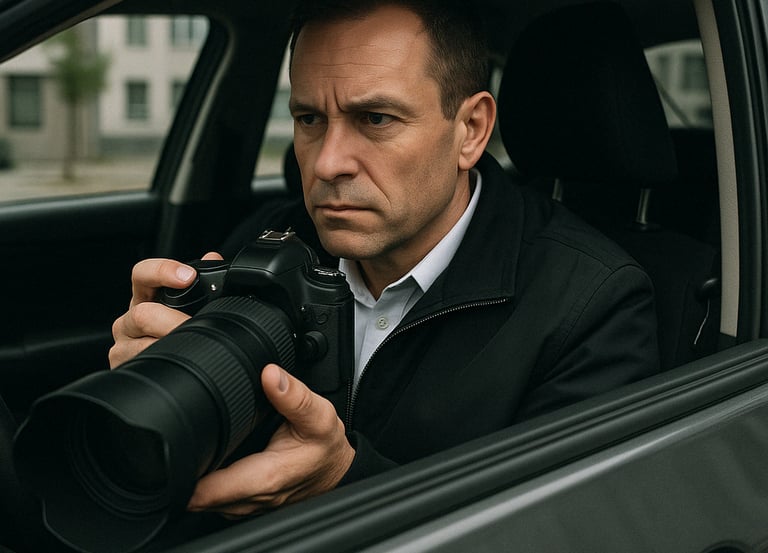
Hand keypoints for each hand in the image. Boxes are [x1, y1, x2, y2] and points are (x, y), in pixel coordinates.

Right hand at [108, 252, 223, 367]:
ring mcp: (123, 344)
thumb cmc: (176, 332)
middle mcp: (129, 319)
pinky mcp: (121, 366)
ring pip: (143, 343)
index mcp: (145, 297)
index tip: (188, 277)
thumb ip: (202, 281)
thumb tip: (212, 258)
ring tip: (192, 348)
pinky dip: (164, 364)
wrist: (164, 371)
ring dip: (171, 346)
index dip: (163, 271)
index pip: (143, 274)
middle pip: (143, 314)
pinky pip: (141, 363)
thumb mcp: (190, 305)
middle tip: (195, 326)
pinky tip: (178, 363)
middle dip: (174, 321)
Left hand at [187, 363, 354, 516]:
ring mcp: (245, 507)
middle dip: (184, 468)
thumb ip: (294, 395)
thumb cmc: (326, 447)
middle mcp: (250, 499)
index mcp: (263, 478)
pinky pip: (213, 499)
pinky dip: (206, 481)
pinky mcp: (243, 506)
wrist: (336, 469)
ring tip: (197, 446)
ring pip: (201, 500)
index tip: (173, 449)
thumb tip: (271, 374)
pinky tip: (211, 459)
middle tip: (182, 439)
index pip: (203, 492)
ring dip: (194, 476)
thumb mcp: (319, 415)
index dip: (182, 472)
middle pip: (194, 496)